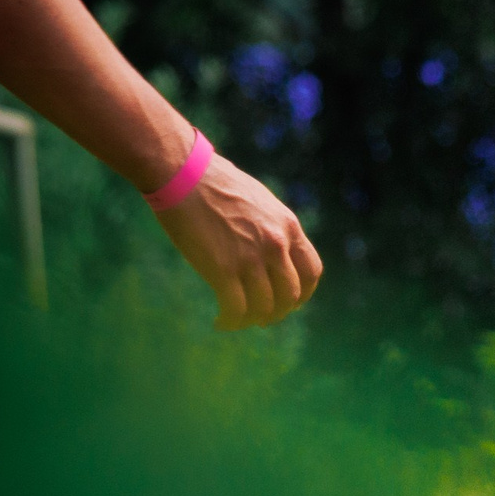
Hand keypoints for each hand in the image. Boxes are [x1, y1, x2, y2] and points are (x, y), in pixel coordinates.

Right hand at [154, 153, 323, 327]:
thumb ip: (270, 228)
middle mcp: (275, 244)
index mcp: (288, 226)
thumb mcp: (258, 201)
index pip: (311, 272)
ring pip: (263, 307)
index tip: (289, 302)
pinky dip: (230, 322)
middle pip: (289, 296)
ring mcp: (251, 258)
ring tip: (236, 320)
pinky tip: (220, 322)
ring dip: (251, 320)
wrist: (183, 173)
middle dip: (277, 313)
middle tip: (261, 318)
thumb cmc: (214, 183)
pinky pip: (236, 310)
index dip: (302, 294)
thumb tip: (270, 253)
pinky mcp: (223, 269)